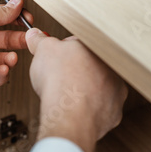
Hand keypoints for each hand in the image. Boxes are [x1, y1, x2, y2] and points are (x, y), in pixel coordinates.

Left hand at [0, 0, 32, 91]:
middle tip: (30, 42)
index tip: (29, 22)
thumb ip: (0, 12)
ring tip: (10, 58)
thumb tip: (17, 3)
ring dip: (9, 60)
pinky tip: (3, 70)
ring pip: (1, 61)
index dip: (18, 22)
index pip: (5, 21)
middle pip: (6, 41)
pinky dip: (1, 76)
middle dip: (20, 41)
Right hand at [26, 28, 127, 151]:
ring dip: (82, 89)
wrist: (69, 116)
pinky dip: (87, 108)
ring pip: (96, 87)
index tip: (53, 57)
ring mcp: (115, 92)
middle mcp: (112, 69)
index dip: (61, 51)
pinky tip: (73, 108)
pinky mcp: (113, 114)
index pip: (78, 43)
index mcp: (98, 48)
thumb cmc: (60, 81)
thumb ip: (40, 40)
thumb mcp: (43, 50)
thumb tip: (35, 35)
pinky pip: (98, 108)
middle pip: (89, 65)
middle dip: (74, 70)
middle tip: (58, 76)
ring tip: (64, 94)